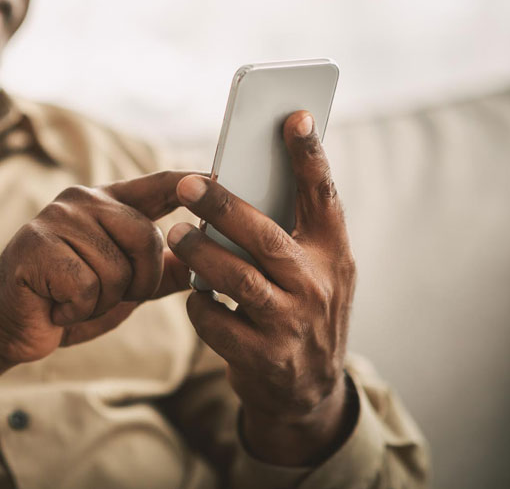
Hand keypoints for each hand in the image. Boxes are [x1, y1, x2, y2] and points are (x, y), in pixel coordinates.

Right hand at [0, 170, 195, 368]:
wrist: (7, 325)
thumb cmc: (66, 301)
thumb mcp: (124, 287)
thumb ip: (161, 271)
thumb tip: (208, 262)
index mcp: (107, 204)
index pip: (158, 185)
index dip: (191, 184)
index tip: (221, 177)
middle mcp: (82, 200)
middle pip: (147, 238)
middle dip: (138, 283)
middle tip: (104, 296)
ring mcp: (57, 218)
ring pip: (116, 269)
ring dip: (100, 301)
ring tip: (72, 299)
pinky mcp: (36, 244)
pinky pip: (85, 286)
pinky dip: (77, 309)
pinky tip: (56, 305)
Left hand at [167, 111, 356, 465]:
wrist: (308, 393)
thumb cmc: (300, 310)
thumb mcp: (313, 272)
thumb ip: (288, 233)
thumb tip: (237, 181)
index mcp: (332, 254)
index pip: (323, 196)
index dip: (309, 155)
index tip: (294, 116)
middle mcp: (318, 286)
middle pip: (265, 236)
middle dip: (223, 206)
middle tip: (186, 184)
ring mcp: (291, 324)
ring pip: (235, 278)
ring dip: (199, 253)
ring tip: (177, 234)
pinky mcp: (262, 356)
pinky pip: (214, 319)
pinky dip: (197, 302)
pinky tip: (194, 293)